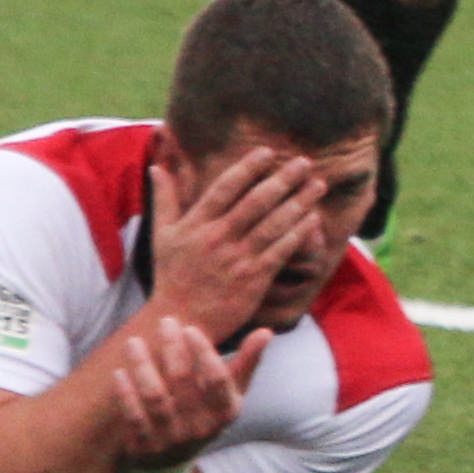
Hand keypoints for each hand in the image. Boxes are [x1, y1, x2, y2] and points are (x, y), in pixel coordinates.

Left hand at [111, 318, 268, 468]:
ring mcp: (172, 439)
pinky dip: (126, 395)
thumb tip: (267, 332)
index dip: (203, 352)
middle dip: (172, 349)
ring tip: (134, 341)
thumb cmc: (205, 411)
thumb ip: (247, 362)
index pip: (218, 379)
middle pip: (183, 383)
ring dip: (143, 367)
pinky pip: (134, 418)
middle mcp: (201, 428)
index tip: (189, 327)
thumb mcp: (230, 393)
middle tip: (164, 322)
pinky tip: (120, 372)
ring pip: (156, 398)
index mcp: (226, 412)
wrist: (173, 458)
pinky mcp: (146, 447)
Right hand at [144, 146, 321, 341]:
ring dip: (298, 203)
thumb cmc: (171, 275)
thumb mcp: (161, 235)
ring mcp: (237, 259)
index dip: (247, 168)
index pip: (225, 188)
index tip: (267, 151)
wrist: (181, 320)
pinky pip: (280, 252)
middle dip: (283, 180)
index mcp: (196, 224)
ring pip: (273, 225)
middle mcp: (218, 238)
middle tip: (304, 162)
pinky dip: (298, 234)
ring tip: (317, 186)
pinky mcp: (253, 280)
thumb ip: (163, 199)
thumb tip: (155, 165)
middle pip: (256, 202)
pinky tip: (313, 219)